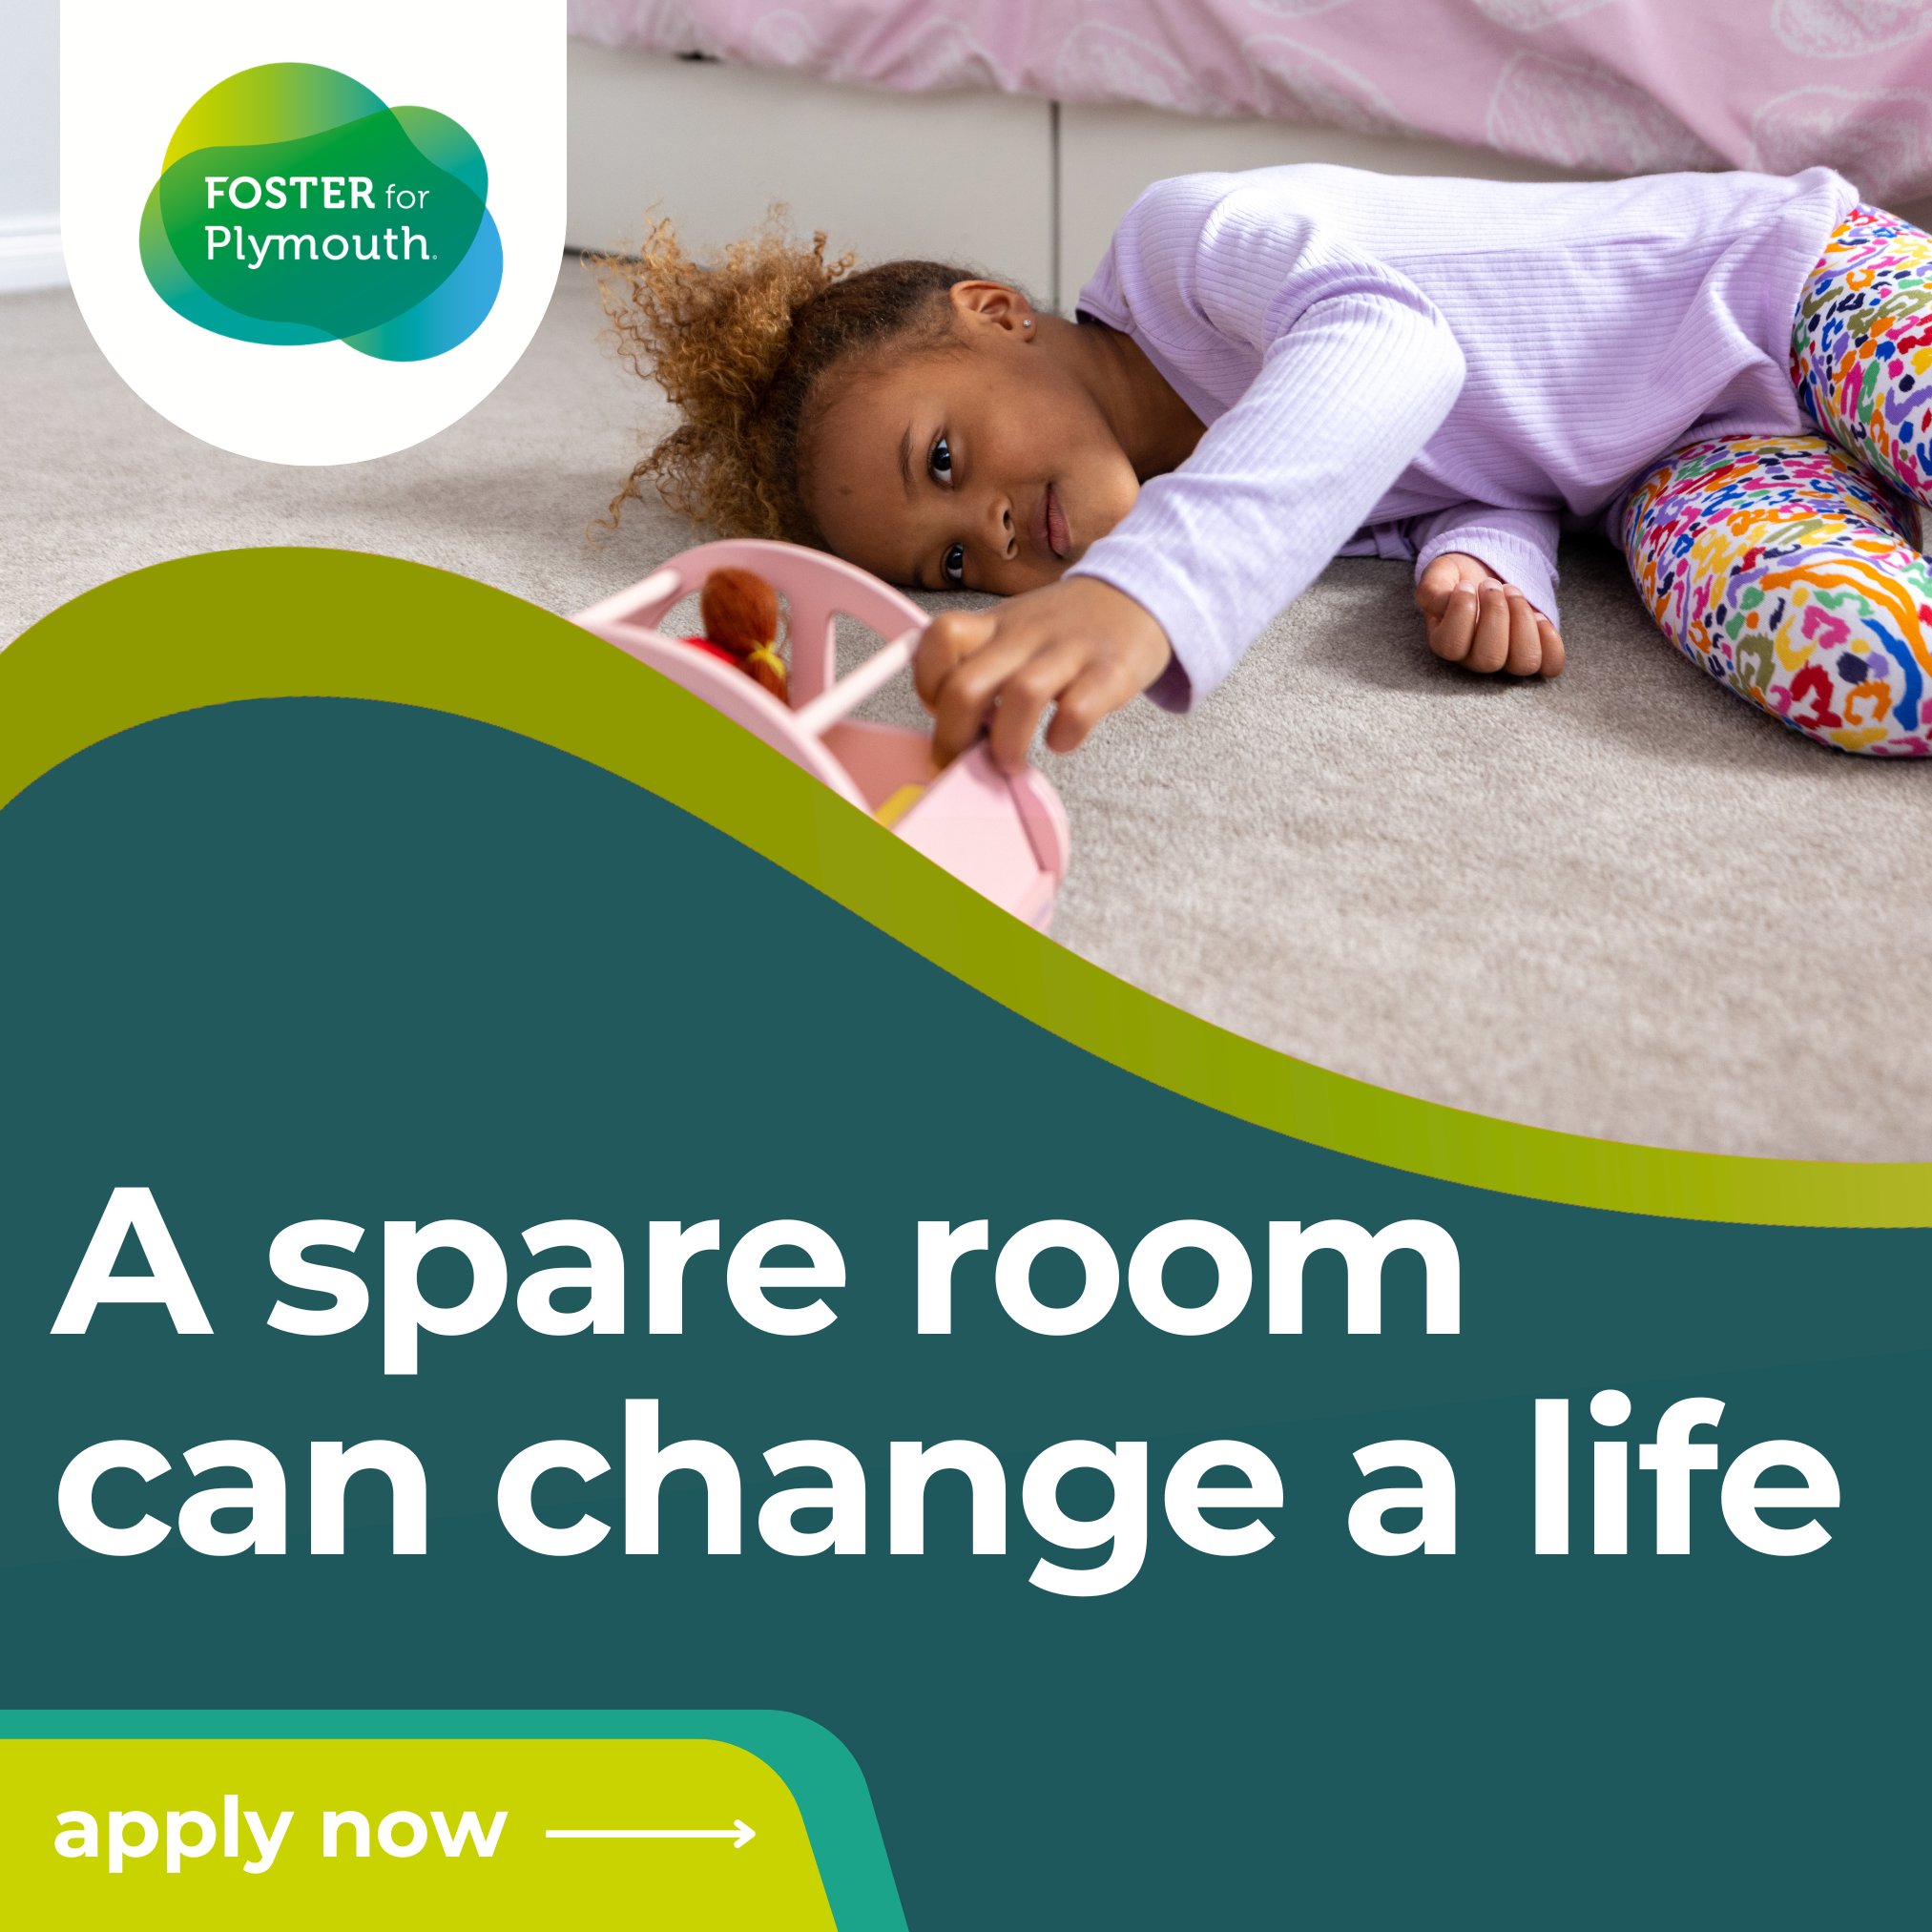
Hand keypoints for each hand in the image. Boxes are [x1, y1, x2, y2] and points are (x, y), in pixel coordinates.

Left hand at [914, 577, 1172, 770]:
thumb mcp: (1013, 629)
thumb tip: (951, 731)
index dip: (928, 683)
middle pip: (967, 685)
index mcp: (995, 624)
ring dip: (1006, 745)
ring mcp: (1068, 651)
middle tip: (961, 761)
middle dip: (953, 737)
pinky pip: (1077, 711)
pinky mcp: (1110, 672)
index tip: (939, 712)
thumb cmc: (1066, 626)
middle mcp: (1025, 635)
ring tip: (1010, 762)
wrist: (1139, 591)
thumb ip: (980, 668)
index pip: (939, 639)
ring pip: (1020, 698)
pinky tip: (1062, 740)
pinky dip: (1063, 737)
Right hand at [1415, 551, 1564, 676]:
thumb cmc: (1459, 579)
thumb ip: (1433, 589)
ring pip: (1523, 663)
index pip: (1451, 647)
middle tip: (1492, 585)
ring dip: (1523, 621)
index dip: (1461, 612)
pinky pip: (1550, 665)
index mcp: (1446, 645)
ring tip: (1513, 593)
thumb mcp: (1439, 576)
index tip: (1464, 585)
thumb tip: (1446, 602)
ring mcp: (1507, 660)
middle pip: (1489, 659)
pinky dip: (1551, 642)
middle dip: (1495, 613)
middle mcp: (1475, 660)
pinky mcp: (1535, 653)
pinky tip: (1539, 616)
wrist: (1486, 574)